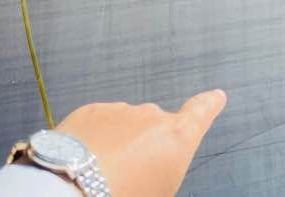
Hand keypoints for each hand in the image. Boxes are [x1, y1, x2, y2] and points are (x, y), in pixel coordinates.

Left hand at [56, 89, 226, 196]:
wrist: (69, 189)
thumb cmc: (121, 196)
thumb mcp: (161, 189)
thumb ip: (166, 165)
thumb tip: (157, 161)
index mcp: (177, 137)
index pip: (201, 111)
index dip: (209, 104)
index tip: (215, 97)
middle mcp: (152, 117)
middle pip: (157, 127)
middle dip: (147, 145)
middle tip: (130, 176)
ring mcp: (120, 110)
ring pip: (126, 125)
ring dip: (120, 142)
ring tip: (104, 174)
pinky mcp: (91, 110)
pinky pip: (100, 123)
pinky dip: (96, 138)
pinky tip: (87, 160)